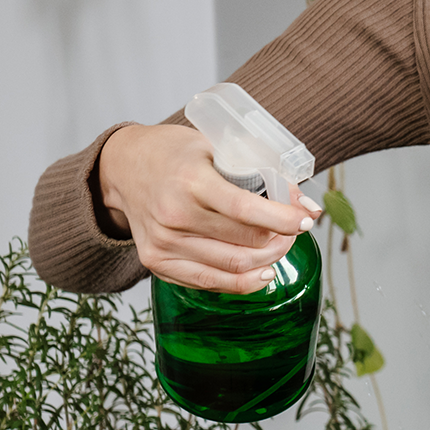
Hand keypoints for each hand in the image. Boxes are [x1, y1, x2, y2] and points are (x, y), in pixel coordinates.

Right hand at [97, 123, 318, 293]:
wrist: (123, 168)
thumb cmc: (174, 153)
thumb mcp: (216, 147)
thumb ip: (259, 172)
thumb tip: (306, 203)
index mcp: (191, 181)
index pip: (247, 210)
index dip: (284, 219)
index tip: (306, 219)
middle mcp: (174, 216)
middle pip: (246, 243)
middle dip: (282, 239)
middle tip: (293, 229)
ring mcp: (164, 244)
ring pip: (233, 267)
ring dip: (268, 260)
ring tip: (280, 246)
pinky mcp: (157, 263)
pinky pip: (210, 283)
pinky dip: (243, 281)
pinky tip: (261, 271)